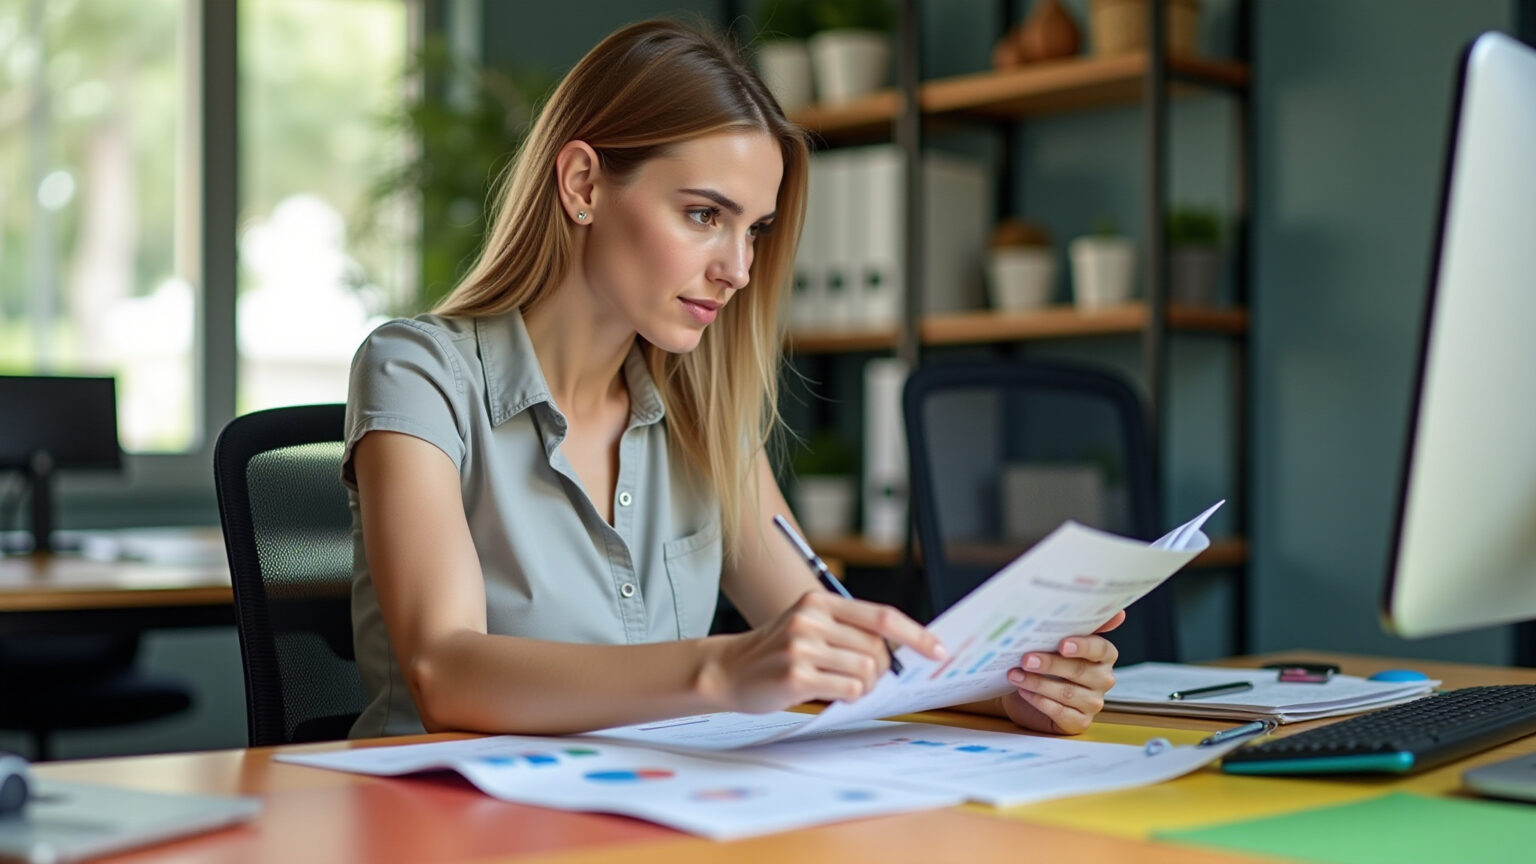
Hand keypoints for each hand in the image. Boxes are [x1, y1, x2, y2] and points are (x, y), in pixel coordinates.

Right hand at [708, 591, 945, 713]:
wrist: (728, 670)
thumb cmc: (776, 651)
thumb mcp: (809, 625)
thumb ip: (848, 630)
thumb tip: (902, 650)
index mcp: (819, 601)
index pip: (882, 616)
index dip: (916, 634)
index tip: (939, 651)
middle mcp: (811, 619)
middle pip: (877, 648)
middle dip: (882, 669)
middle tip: (865, 678)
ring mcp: (802, 647)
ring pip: (866, 670)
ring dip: (865, 686)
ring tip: (843, 686)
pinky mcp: (796, 675)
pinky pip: (848, 688)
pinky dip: (850, 696)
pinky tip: (831, 693)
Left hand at [1000, 610, 1124, 734]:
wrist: (1025, 691)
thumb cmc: (1046, 662)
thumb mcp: (1057, 641)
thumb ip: (1079, 625)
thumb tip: (1118, 613)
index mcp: (1104, 656)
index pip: (1101, 649)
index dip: (1082, 646)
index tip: (1062, 644)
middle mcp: (1103, 679)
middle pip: (1079, 671)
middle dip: (1050, 663)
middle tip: (1026, 659)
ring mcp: (1093, 703)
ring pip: (1067, 692)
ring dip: (1038, 683)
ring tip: (1015, 674)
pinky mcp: (1079, 722)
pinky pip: (1060, 712)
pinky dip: (1040, 701)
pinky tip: (1024, 691)